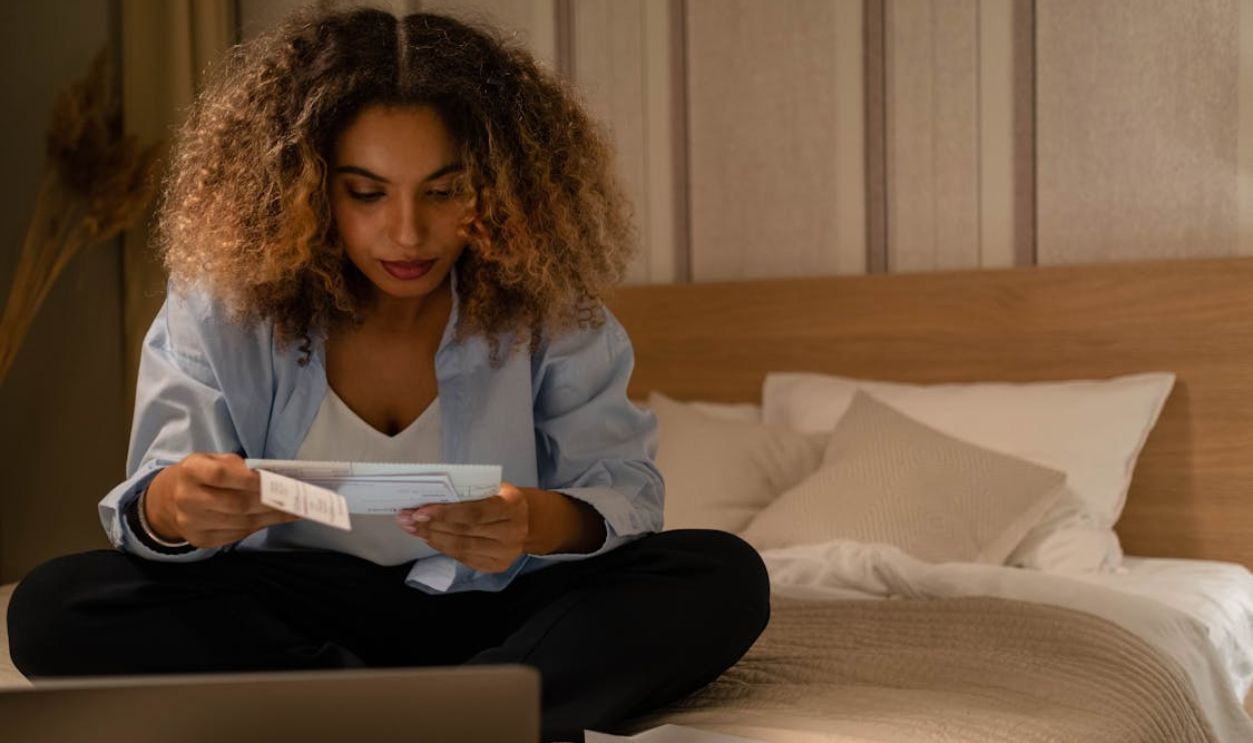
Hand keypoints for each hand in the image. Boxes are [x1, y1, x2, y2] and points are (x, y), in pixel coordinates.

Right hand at [145, 452, 300, 547]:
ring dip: (271, 517)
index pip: (221, 475)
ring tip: (293, 510)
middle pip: (236, 504)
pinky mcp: (200, 540)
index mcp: (190, 471)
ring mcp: (192, 523)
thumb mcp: (213, 460)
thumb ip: (238, 466)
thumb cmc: (202, 475)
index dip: (251, 480)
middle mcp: (187, 499)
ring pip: (241, 523)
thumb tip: (272, 478)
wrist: (168, 500)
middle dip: (270, 502)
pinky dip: (259, 527)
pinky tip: (274, 519)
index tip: (276, 480)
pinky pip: (236, 535)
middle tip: (296, 499)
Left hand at [395, 482, 529, 572]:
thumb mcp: (493, 488)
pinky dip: (442, 547)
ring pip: (461, 547)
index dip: (445, 513)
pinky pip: (463, 558)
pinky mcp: (495, 566)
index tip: (419, 511)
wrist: (529, 521)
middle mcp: (511, 533)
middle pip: (464, 532)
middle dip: (431, 526)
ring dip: (432, 538)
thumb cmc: (503, 498)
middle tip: (406, 519)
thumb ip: (468, 494)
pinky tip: (428, 538)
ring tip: (411, 529)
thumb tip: (429, 498)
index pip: (474, 513)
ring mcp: (505, 553)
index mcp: (512, 506)